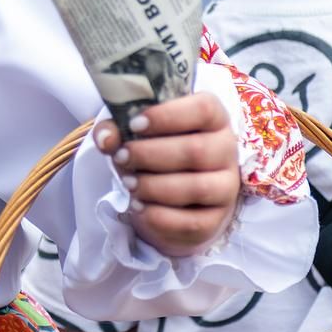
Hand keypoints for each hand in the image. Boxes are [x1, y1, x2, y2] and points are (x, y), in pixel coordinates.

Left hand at [94, 92, 239, 256]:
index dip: (168, 115)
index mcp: (212, 118)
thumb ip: (117, 129)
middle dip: (150, 155)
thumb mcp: (135, 132)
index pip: (204, 109)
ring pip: (196, 187)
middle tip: (122, 157)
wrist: (167, 194)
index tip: (135, 124)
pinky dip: (160, 216)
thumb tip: (105, 139)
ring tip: (128, 183)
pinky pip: (192, 222)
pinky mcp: (216, 219)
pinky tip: (140, 206)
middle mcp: (226, 150)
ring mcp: (226, 187)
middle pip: (196, 150)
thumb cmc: (155, 150)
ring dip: (154, 186)